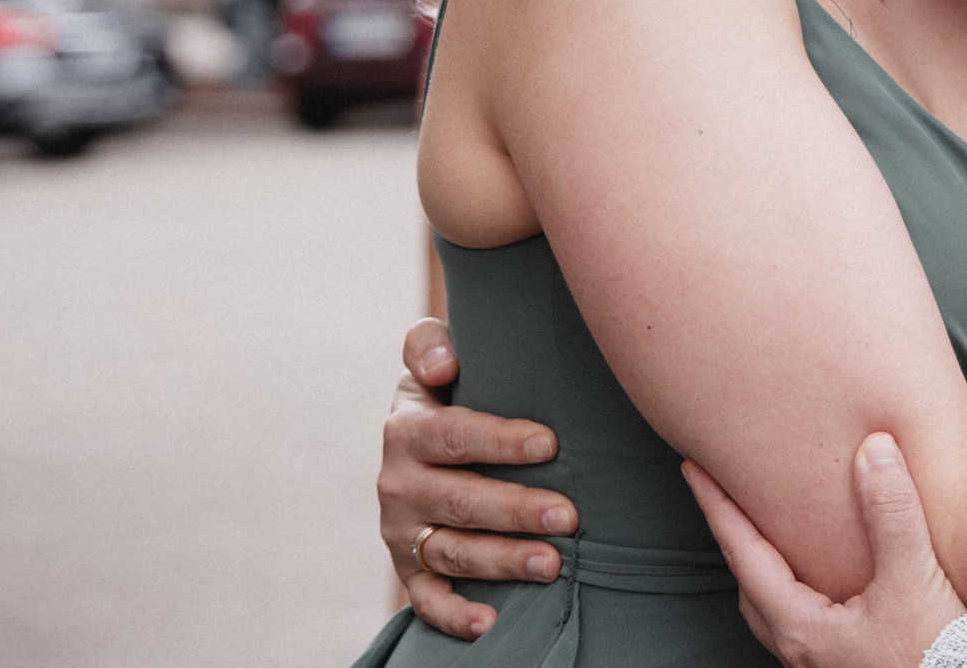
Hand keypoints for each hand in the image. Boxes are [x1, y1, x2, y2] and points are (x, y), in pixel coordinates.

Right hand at [378, 318, 580, 639]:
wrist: (419, 440)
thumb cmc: (449, 389)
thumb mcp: (430, 357)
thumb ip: (427, 344)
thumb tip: (442, 362)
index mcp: (407, 429)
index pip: (454, 435)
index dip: (499, 440)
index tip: (549, 443)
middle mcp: (398, 484)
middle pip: (459, 501)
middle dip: (515, 511)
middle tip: (568, 516)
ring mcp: (401, 531)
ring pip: (452, 552)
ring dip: (501, 562)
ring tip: (552, 564)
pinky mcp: (407, 568)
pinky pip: (426, 599)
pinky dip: (452, 615)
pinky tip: (490, 622)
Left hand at [685, 433, 965, 667]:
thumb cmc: (933, 652)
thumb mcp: (913, 576)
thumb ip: (891, 511)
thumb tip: (874, 450)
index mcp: (801, 626)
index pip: (743, 553)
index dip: (717, 506)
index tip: (694, 470)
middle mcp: (800, 649)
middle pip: (749, 583)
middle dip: (736, 536)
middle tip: (727, 495)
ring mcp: (820, 661)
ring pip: (774, 606)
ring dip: (766, 565)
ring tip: (772, 530)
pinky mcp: (845, 662)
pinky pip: (802, 617)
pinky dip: (796, 585)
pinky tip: (822, 574)